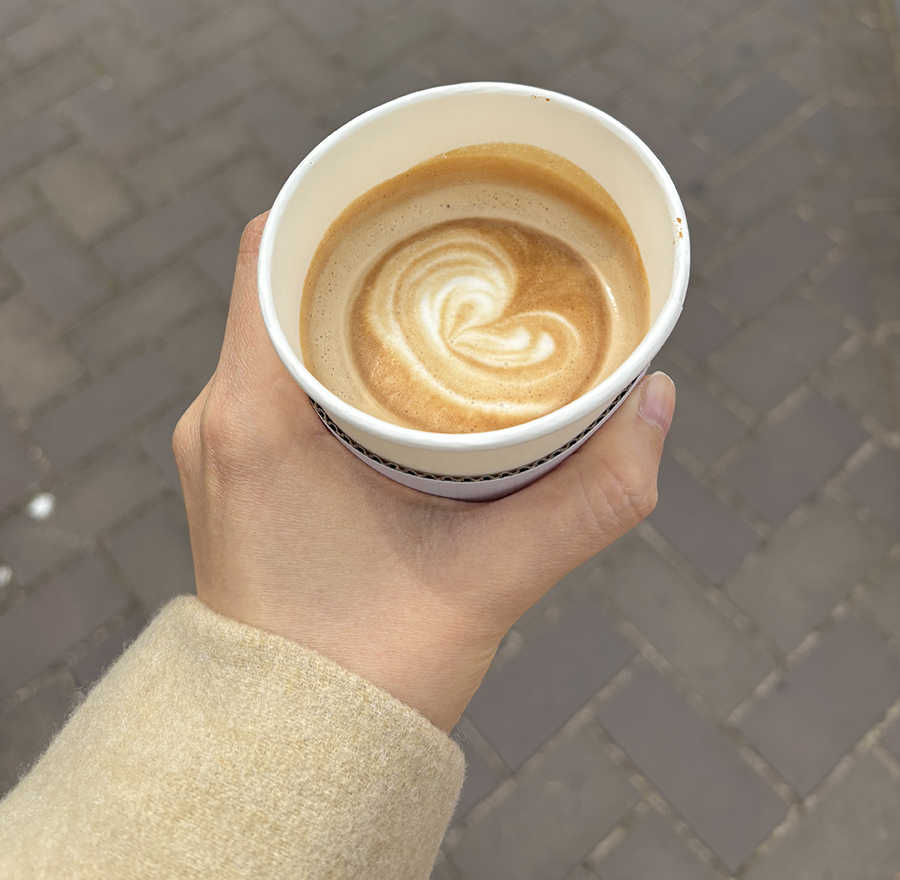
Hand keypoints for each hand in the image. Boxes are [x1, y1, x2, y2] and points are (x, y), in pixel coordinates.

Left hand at [174, 215, 674, 731]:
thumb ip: (593, 494)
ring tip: (433, 287)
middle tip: (449, 233)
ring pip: (277, 325)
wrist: (296, 752)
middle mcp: (221, 417)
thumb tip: (657, 397)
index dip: (337, 202)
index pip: (271, 252)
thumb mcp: (495, 576)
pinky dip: (330, 345)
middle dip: (363, 246)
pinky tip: (395, 356)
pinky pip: (272, 369)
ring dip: (347, 298)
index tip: (410, 188)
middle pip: (281, 279)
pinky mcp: (237, 469)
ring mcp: (221, 444)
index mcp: (254, 419)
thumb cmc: (373, 667)